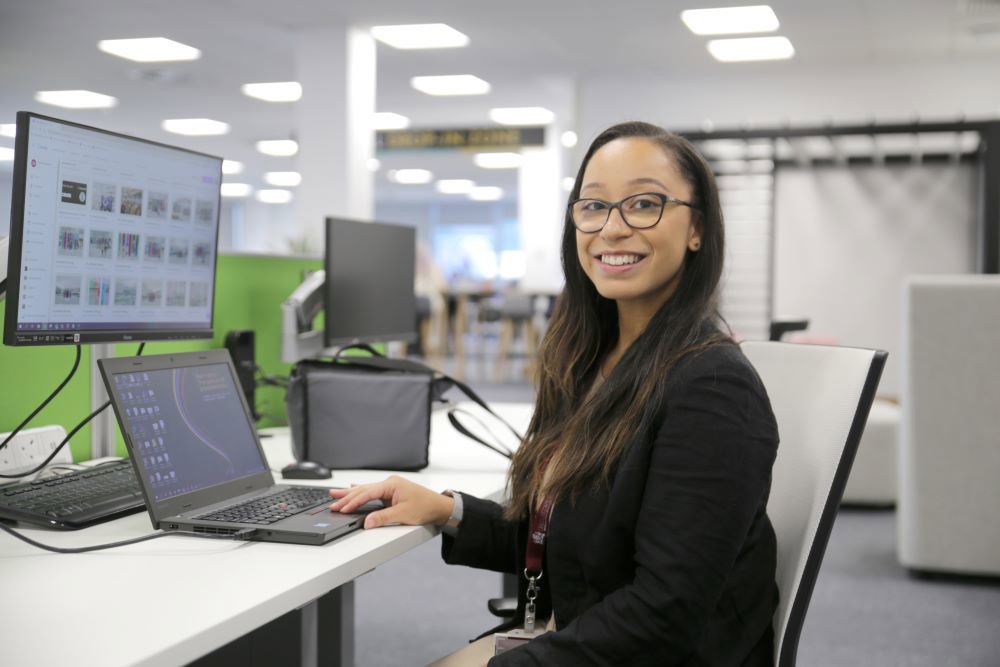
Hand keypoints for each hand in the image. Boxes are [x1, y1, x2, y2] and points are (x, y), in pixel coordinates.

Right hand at [328, 475, 452, 529]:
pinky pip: (372, 492)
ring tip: (335, 494)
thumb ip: (383, 518)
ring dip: (351, 494)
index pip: (367, 494)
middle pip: (363, 490)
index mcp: (391, 485)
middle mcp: (389, 483)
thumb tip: (367, 522)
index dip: (353, 502)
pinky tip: (353, 488)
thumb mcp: (403, 514)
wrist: (440, 507)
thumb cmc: (426, 507)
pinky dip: (361, 492)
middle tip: (332, 502)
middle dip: (347, 498)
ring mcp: (390, 487)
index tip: (341, 509)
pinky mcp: (392, 492)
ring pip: (366, 490)